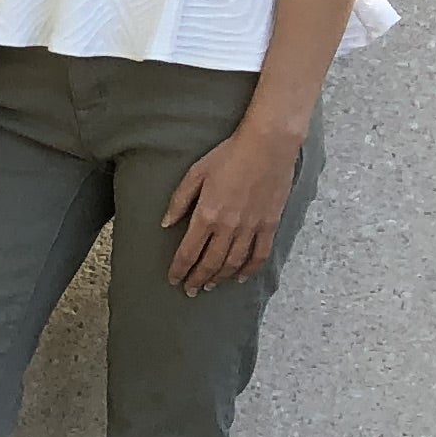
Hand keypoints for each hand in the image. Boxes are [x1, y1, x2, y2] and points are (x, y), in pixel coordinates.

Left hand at [164, 121, 301, 294]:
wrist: (268, 146)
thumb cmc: (228, 155)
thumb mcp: (195, 173)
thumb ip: (179, 201)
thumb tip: (166, 223)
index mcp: (206, 215)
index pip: (188, 252)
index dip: (179, 269)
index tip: (173, 279)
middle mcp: (228, 227)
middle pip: (210, 262)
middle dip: (197, 279)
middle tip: (189, 290)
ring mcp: (251, 228)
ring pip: (232, 263)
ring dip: (219, 278)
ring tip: (209, 286)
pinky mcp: (269, 225)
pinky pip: (259, 255)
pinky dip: (248, 269)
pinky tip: (239, 277)